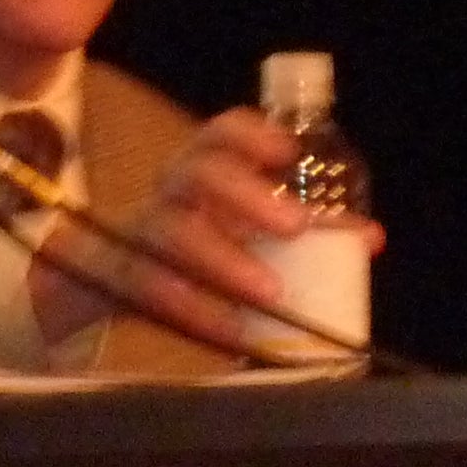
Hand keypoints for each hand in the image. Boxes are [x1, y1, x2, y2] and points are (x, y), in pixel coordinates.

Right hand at [36, 107, 373, 352]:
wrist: (96, 284)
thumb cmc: (189, 251)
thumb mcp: (239, 233)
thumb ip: (301, 232)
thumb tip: (369, 237)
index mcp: (197, 174)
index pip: (218, 135)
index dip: (250, 135)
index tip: (288, 151)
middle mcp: (167, 194)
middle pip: (199, 172)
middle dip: (247, 194)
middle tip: (294, 226)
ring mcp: (137, 234)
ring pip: (173, 230)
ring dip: (224, 258)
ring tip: (271, 291)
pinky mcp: (120, 280)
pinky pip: (151, 289)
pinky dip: (195, 310)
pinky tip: (233, 332)